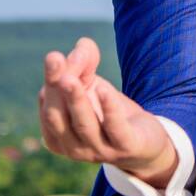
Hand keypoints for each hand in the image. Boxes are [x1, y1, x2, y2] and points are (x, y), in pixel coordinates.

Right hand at [38, 36, 176, 187]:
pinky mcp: (126, 147)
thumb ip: (84, 64)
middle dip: (55, 90)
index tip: (55, 57)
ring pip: (83, 125)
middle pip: (57, 117)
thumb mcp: (95, 86)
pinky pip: (114, 128)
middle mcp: (73, 147)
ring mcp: (99, 150)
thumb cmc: (111, 113)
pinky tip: (104, 89)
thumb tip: (82, 45)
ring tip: (70, 78)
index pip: (48, 107)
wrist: (147, 142)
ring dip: (75, 99)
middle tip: (54, 60)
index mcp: (58, 135)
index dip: (51, 81)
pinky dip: (108, 108)